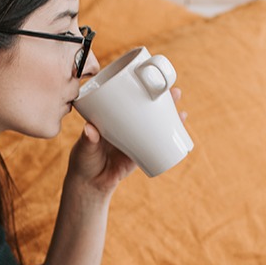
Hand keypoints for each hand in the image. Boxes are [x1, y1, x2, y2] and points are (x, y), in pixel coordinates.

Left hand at [66, 88, 185, 195]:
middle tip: (175, 93)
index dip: (141, 88)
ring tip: (182, 112)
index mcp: (112, 117)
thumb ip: (87, 139)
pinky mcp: (141, 154)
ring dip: (170, 116)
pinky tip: (180, 131)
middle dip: (163, 99)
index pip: (128, 98)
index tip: (152, 79)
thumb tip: (90, 129)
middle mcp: (126, 124)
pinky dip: (169, 137)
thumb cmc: (83, 161)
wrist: (90, 184)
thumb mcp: (84, 148)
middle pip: (147, 107)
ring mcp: (135, 138)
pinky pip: (158, 143)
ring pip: (155, 123)